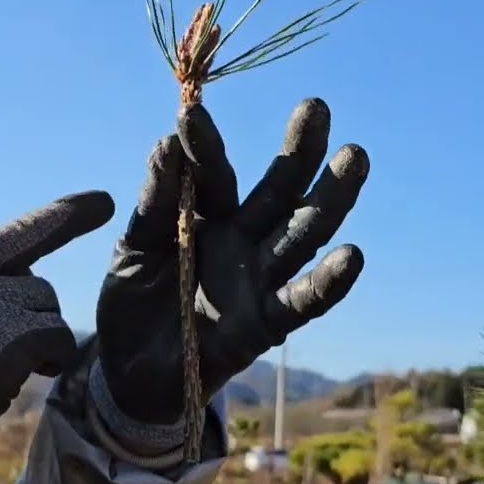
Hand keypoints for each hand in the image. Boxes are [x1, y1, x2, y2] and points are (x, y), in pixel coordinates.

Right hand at [0, 191, 114, 483]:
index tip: (13, 270)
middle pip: (25, 233)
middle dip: (68, 215)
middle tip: (102, 203)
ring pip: (42, 297)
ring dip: (37, 330)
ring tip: (7, 366)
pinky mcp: (12, 335)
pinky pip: (58, 333)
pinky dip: (54, 355)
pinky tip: (40, 371)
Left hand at [92, 98, 367, 438]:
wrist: (129, 375)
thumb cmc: (134, 302)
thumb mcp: (133, 248)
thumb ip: (155, 205)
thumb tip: (165, 144)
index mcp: (207, 215)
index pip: (214, 173)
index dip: (205, 146)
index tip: (191, 115)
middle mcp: (242, 239)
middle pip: (278, 190)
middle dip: (298, 152)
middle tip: (317, 108)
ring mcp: (258, 280)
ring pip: (302, 234)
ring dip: (330, 199)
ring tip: (355, 158)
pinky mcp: (264, 325)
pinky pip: (302, 302)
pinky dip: (328, 283)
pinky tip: (352, 256)